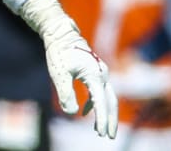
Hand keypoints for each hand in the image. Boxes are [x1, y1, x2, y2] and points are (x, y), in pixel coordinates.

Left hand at [24, 0, 118, 138]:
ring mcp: (100, 72)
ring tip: (100, 130)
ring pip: (108, 97)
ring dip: (104, 113)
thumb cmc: (59, 52)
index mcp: (94, 75)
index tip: (102, 132)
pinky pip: (100, 91)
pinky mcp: (95, 72)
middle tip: (108, 136)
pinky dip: (96, 103)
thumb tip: (72, 113)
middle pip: (111, 101)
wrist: (60, 33)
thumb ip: (66, 93)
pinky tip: (85, 111)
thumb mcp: (59, 74)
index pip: (102, 101)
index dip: (102, 118)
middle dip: (109, 120)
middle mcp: (102, 74)